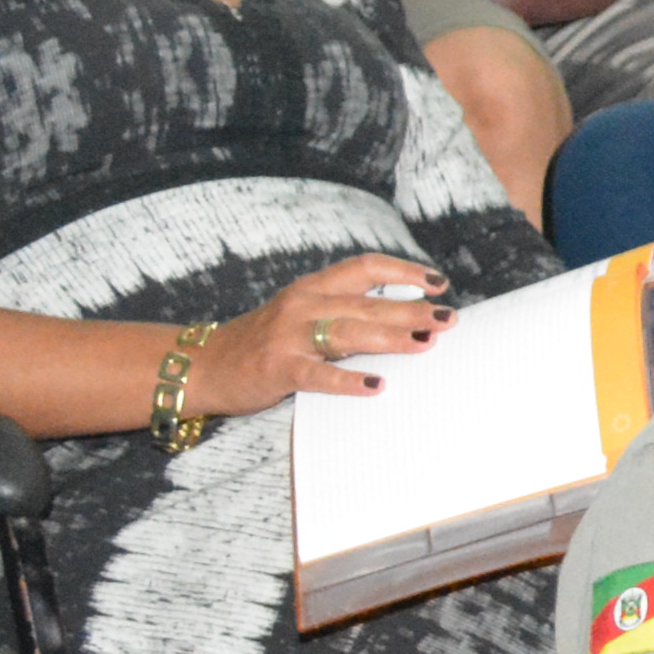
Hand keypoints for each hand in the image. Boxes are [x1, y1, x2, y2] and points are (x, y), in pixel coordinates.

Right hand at [189, 251, 455, 414]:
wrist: (205, 365)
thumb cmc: (264, 344)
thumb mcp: (302, 316)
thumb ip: (342, 313)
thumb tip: (405, 321)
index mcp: (312, 288)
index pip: (364, 267)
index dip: (403, 272)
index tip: (438, 283)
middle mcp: (303, 304)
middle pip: (366, 302)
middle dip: (411, 310)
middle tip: (448, 319)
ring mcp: (289, 335)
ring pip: (348, 331)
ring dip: (391, 337)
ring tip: (425, 343)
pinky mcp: (278, 368)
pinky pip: (318, 374)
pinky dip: (348, 380)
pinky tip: (377, 386)